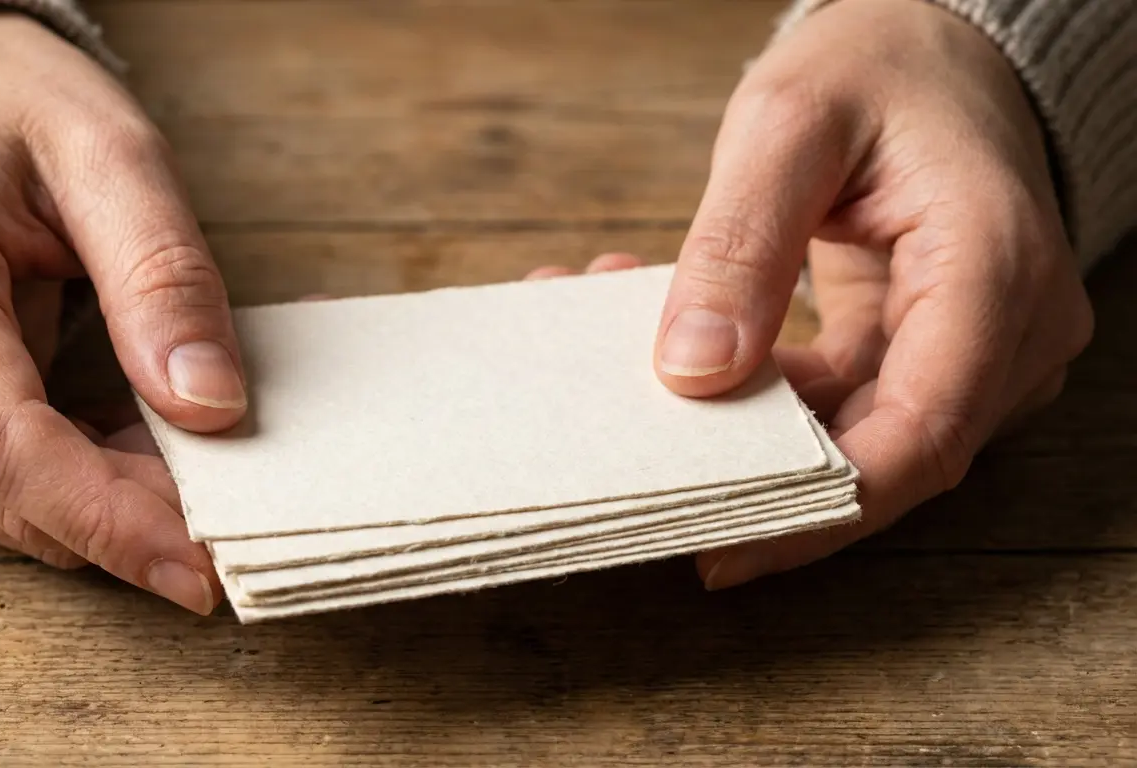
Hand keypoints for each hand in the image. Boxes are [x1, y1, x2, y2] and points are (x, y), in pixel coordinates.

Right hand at [0, 12, 242, 614]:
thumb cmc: (10, 108)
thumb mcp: (113, 155)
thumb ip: (162, 277)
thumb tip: (209, 407)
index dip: (106, 518)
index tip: (201, 565)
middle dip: (123, 519)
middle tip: (230, 504)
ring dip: (100, 507)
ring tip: (184, 460)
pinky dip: (67, 490)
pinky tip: (128, 449)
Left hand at [650, 0, 1093, 587]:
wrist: (936, 47)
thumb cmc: (880, 66)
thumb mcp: (788, 128)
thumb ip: (739, 247)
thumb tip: (694, 373)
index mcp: (994, 269)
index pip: (923, 433)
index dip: (823, 510)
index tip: (723, 548)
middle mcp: (1010, 327)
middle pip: (887, 451)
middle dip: (757, 465)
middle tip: (642, 462)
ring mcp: (978, 344)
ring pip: (856, 432)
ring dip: (744, 419)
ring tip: (629, 364)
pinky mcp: (932, 346)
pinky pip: (845, 400)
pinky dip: (760, 387)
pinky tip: (679, 341)